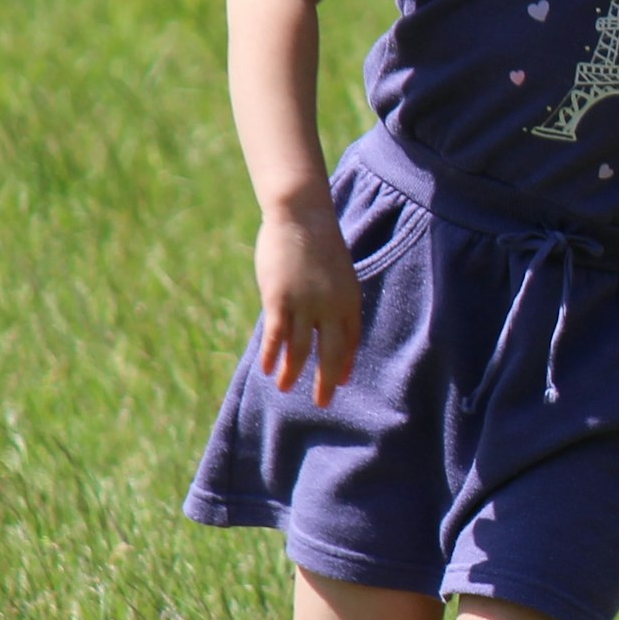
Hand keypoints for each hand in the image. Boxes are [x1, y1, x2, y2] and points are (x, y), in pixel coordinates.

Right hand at [254, 197, 363, 406]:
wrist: (302, 216)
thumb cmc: (319, 242)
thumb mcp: (337, 273)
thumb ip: (334, 299)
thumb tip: (326, 322)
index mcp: (350, 300)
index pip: (351, 341)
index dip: (345, 363)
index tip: (340, 381)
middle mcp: (331, 307)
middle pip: (331, 354)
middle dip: (326, 381)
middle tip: (321, 403)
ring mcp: (305, 305)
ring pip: (300, 350)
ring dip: (293, 373)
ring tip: (285, 388)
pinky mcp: (279, 300)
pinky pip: (276, 336)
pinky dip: (272, 355)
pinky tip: (267, 370)